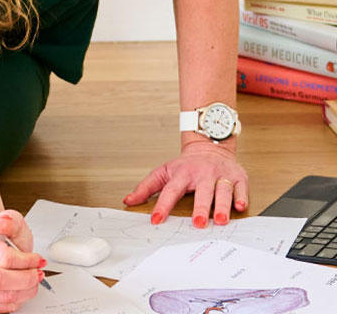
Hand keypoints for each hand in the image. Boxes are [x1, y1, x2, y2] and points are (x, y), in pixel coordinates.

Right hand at [0, 209, 44, 312]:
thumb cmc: (1, 237)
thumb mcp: (12, 224)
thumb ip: (11, 220)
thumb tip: (3, 222)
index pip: (1, 256)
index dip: (25, 261)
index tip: (36, 260)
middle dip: (25, 279)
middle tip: (36, 273)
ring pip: (1, 297)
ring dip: (24, 291)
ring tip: (31, 280)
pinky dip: (15, 301)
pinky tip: (19, 289)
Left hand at [123, 141, 248, 226]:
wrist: (209, 146)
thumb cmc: (186, 165)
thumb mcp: (163, 172)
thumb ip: (146, 187)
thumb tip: (128, 201)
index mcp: (181, 173)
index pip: (170, 191)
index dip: (162, 206)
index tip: (156, 220)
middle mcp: (202, 173)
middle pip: (201, 191)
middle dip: (200, 207)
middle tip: (198, 223)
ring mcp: (220, 175)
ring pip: (222, 190)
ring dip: (222, 205)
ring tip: (220, 220)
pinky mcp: (238, 177)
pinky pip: (241, 188)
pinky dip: (242, 197)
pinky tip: (240, 207)